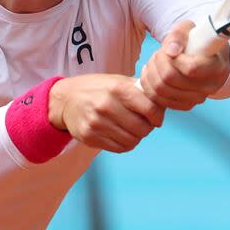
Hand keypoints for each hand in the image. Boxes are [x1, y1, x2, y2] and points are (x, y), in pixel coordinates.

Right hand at [48, 74, 164, 152]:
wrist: (66, 99)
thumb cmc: (98, 89)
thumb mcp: (118, 81)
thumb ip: (140, 90)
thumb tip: (163, 102)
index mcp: (117, 88)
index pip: (150, 108)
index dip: (158, 115)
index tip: (156, 117)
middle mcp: (107, 105)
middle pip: (143, 128)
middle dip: (147, 127)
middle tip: (144, 123)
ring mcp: (97, 122)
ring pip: (132, 140)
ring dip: (136, 137)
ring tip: (131, 128)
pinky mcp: (90, 137)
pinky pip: (119, 148)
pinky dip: (125, 143)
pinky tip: (121, 134)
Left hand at [139, 20, 229, 110]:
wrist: (204, 58)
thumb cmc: (196, 41)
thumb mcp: (190, 29)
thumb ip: (179, 35)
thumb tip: (170, 51)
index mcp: (216, 66)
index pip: (191, 68)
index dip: (174, 58)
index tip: (170, 49)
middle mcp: (209, 87)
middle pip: (171, 79)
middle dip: (157, 63)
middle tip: (158, 53)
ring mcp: (197, 99)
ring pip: (161, 91)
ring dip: (151, 73)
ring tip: (154, 61)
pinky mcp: (185, 105)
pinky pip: (159, 101)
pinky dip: (149, 86)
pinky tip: (151, 73)